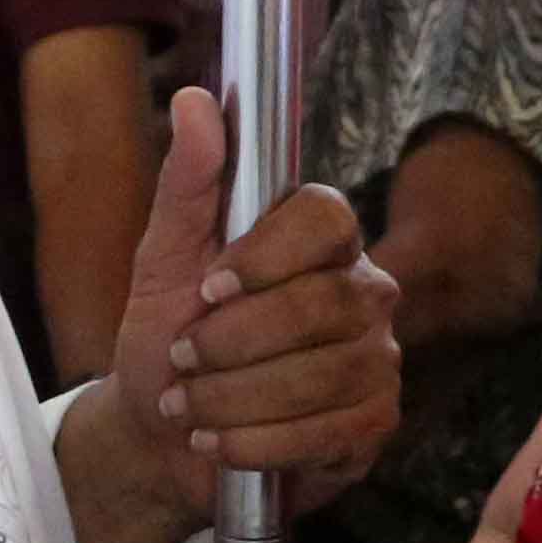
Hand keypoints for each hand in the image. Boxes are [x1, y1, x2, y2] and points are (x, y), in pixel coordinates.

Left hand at [108, 88, 398, 508]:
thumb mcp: (162, 260)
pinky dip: (256, 444)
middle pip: (322, 304)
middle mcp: (366, 292)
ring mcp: (379, 359)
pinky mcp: (376, 423)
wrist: (162, 438)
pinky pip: (327, 433)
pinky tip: (217, 444)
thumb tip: (195, 98)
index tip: (208, 288)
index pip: (328, 217)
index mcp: (320, 240)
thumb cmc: (168, 337)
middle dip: (234, 343)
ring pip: (321, 375)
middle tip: (181, 362)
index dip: (268, 254)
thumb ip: (187, 183)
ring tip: (188, 410)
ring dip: (233, 400)